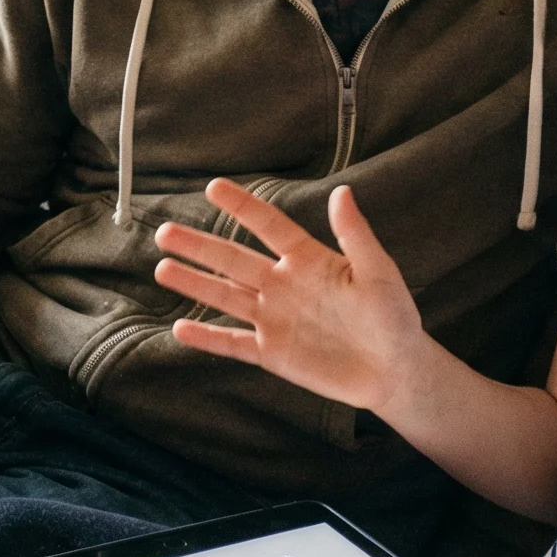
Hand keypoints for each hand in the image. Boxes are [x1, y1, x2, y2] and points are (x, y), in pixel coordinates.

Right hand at [154, 179, 429, 415]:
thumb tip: (342, 191)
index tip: (213, 186)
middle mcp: (283, 285)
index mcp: (308, 260)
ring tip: (162, 268)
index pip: (269, 226)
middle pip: (234, 260)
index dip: (243, 206)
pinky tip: (179, 329)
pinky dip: (207, 338)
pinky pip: (233, 344)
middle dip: (199, 246)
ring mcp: (274, 319)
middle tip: (165, 231)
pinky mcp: (272, 354)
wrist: (394, 370)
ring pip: (226, 297)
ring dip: (194, 283)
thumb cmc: (394, 316)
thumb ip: (355, 235)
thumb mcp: (379, 272)